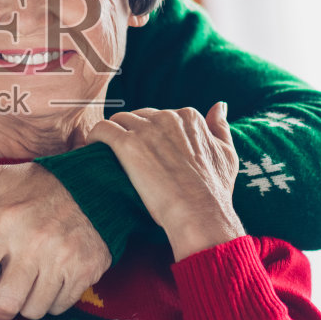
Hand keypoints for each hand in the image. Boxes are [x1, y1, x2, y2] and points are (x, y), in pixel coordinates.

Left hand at [0, 163, 110, 319]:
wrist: (94, 183)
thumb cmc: (38, 185)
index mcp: (4, 223)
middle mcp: (33, 244)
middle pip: (4, 304)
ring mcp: (62, 259)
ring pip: (32, 310)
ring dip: (23, 306)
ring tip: (25, 285)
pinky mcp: (85, 269)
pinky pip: (59, 306)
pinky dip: (49, 302)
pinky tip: (47, 282)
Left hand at [86, 101, 245, 260]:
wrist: (200, 213)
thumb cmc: (214, 191)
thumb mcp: (226, 155)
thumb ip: (220, 127)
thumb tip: (219, 106)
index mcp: (189, 117)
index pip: (160, 116)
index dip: (152, 135)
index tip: (148, 153)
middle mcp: (168, 116)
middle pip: (138, 116)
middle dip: (133, 134)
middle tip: (129, 159)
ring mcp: (147, 129)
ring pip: (119, 120)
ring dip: (113, 135)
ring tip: (108, 156)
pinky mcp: (127, 144)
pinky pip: (102, 129)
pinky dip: (95, 138)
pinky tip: (93, 150)